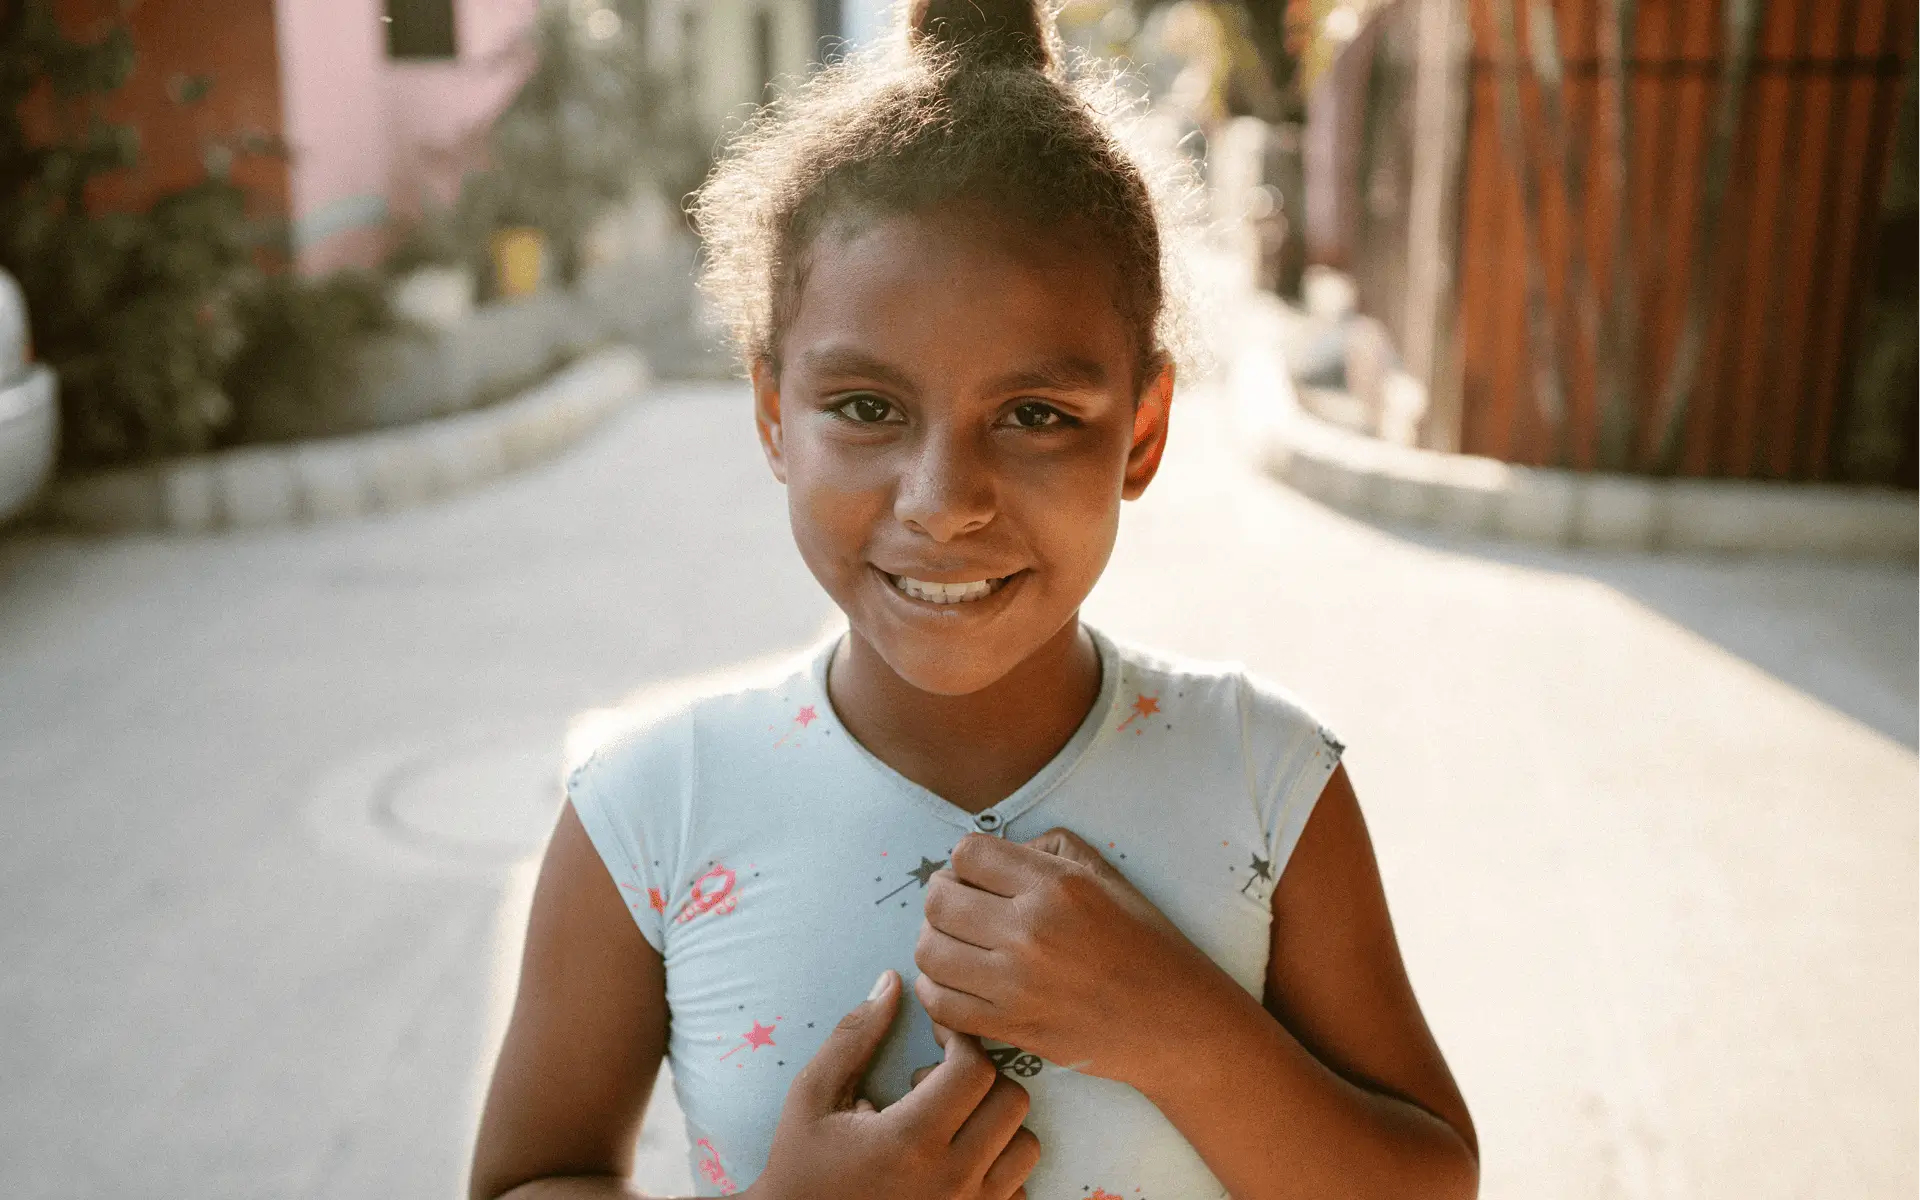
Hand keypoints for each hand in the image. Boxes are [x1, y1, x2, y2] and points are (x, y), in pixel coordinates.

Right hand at [751, 970, 1040, 1199]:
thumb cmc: (802, 1167)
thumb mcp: (811, 1097)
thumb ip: (853, 1037)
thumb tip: (891, 982)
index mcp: (910, 1140)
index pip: (975, 1068)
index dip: (960, 1040)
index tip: (938, 1038)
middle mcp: (951, 1180)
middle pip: (1011, 1100)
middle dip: (980, 1077)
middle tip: (938, 1082)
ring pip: (1026, 1144)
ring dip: (996, 1122)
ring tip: (951, 1123)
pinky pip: (1020, 1187)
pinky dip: (999, 1166)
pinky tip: (958, 1160)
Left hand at [912, 829, 1233, 1087]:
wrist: (1176, 1022)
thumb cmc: (1145, 944)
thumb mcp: (1108, 876)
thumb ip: (1049, 849)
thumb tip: (996, 855)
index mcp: (1056, 885)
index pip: (966, 854)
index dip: (965, 862)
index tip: (978, 878)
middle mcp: (1031, 930)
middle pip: (938, 900)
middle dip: (942, 898)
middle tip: (961, 910)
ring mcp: (1018, 984)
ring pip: (930, 952)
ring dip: (934, 943)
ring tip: (956, 946)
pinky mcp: (1012, 1028)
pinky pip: (942, 1006)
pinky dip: (936, 992)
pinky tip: (956, 984)